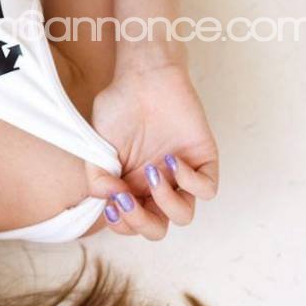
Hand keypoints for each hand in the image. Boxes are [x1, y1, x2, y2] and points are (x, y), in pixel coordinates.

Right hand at [85, 61, 218, 240]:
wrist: (143, 75)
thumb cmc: (119, 107)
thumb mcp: (98, 146)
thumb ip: (97, 178)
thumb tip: (109, 201)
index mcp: (132, 188)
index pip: (130, 225)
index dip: (121, 223)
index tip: (110, 200)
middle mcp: (156, 187)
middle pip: (156, 229)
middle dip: (140, 221)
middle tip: (126, 196)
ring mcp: (181, 176)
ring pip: (184, 216)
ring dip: (166, 203)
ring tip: (152, 171)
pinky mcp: (203, 161)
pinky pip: (207, 189)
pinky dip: (190, 182)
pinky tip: (172, 160)